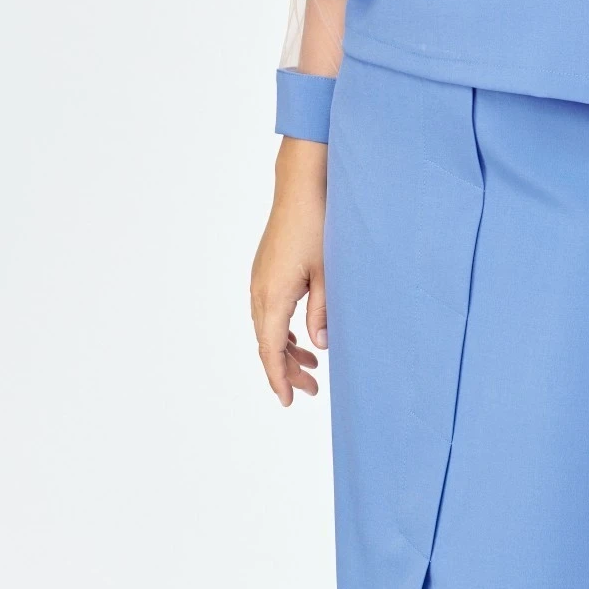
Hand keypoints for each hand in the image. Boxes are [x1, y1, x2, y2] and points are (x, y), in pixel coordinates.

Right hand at [250, 140, 328, 403]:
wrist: (301, 187)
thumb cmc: (319, 226)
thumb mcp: (329, 274)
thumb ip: (323, 312)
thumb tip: (319, 345)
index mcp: (274, 295)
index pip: (270, 349)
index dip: (278, 378)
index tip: (288, 401)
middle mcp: (260, 289)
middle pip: (267, 342)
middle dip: (286, 369)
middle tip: (311, 389)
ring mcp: (260, 278)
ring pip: (266, 327)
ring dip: (285, 349)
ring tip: (311, 367)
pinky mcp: (266, 269)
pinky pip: (268, 310)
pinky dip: (281, 329)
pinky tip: (299, 337)